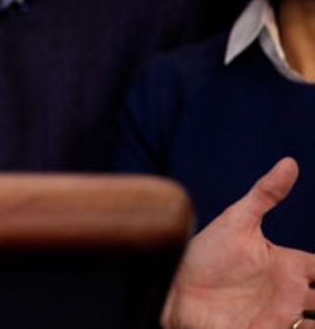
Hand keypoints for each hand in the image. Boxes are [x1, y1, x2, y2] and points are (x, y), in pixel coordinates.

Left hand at [162, 157, 314, 327]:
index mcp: (290, 266)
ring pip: (314, 324)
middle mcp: (291, 294)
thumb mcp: (237, 221)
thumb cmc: (204, 253)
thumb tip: (290, 162)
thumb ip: (265, 194)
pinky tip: (302, 325)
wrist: (173, 287)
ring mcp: (281, 317)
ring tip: (310, 314)